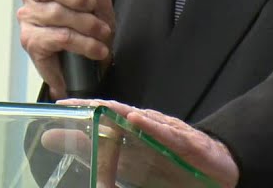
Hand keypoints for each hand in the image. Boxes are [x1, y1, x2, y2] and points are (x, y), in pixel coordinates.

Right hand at [17, 0, 115, 99]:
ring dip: (87, 23)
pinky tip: (96, 48)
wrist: (90, 63)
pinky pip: (58, 37)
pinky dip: (83, 43)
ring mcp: (28, 19)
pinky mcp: (32, 42)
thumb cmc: (89, 23)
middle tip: (93, 4)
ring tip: (103, 32)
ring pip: (55, 13)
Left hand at [59, 99, 239, 187]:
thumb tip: (56, 142)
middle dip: (93, 106)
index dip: (82, 110)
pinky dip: (152, 125)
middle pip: (117, 111)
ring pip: (140, 118)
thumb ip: (94, 152)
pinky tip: (137, 120)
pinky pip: (167, 132)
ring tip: (98, 108)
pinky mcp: (186, 142)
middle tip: (71, 104)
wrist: (216, 168)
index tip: (58, 106)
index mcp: (132, 132)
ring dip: (118, 111)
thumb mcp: (127, 162)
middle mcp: (147, 125)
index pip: (103, 116)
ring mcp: (167, 131)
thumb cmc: (169, 161)